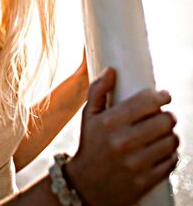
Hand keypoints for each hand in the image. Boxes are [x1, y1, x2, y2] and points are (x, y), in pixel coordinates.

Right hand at [65, 68, 178, 205]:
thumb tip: (111, 70)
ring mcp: (136, 163)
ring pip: (171, 141)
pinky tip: (163, 150)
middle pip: (164, 121)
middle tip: (164, 115)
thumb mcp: (88, 116)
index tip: (164, 95)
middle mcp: (123, 142)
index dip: (161, 96)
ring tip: (164, 132)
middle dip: (168, 115)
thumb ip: (98, 90)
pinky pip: (171, 162)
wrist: (86, 186)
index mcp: (110, 122)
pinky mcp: (145, 181)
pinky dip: (171, 154)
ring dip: (171, 134)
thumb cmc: (90, 145)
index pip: (147, 102)